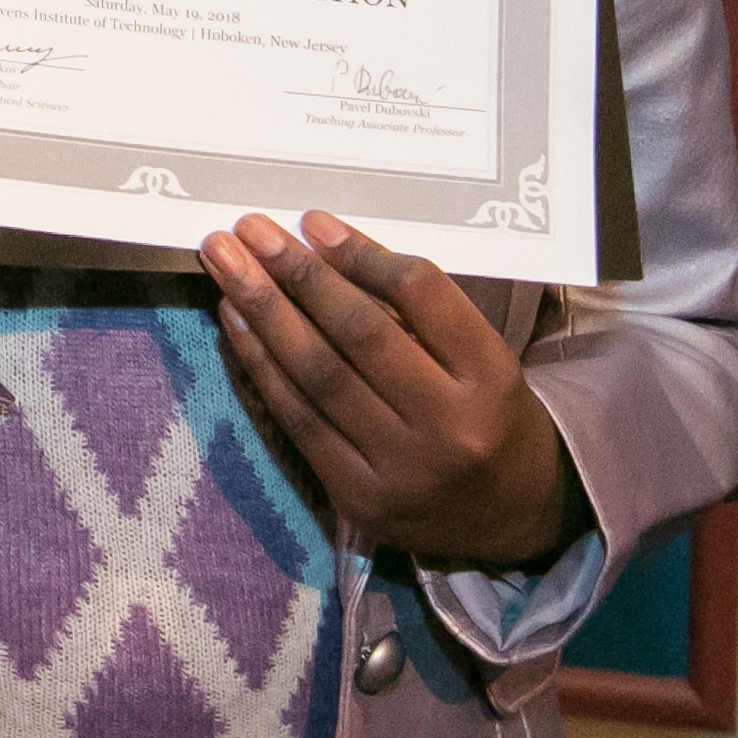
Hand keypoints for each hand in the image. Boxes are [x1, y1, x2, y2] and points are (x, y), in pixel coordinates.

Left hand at [200, 212, 581, 568]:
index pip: (422, 295)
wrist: (513, 516)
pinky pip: (297, 418)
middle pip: (359, 333)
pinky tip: (235, 320)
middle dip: (296, 274)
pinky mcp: (359, 497)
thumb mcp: (479, 359)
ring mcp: (403, 469)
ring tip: (224, 264)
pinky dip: (260, 364)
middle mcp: (451, 426)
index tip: (312, 221)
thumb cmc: (486, 414)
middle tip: (249, 229)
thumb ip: (415, 310)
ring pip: (318, 374)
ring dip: (264, 311)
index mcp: (492, 377)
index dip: (361, 254)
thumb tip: (320, 246)